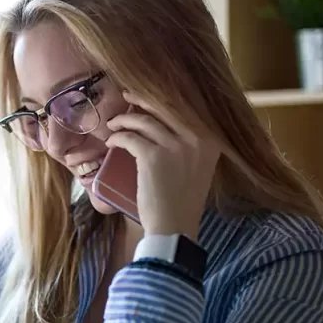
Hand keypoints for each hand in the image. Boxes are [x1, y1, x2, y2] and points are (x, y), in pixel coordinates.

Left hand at [105, 91, 219, 237]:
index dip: (161, 98)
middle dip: (141, 99)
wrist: (174, 226)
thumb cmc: (182, 200)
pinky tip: (111, 142)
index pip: (184, 107)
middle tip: (126, 96)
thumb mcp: (197, 165)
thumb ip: (190, 143)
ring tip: (113, 124)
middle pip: (164, 106)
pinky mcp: (152, 157)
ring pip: (143, 120)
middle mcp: (196, 137)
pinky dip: (117, 137)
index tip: (146, 97)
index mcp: (210, 139)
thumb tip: (166, 122)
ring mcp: (175, 146)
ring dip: (124, 120)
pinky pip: (129, 137)